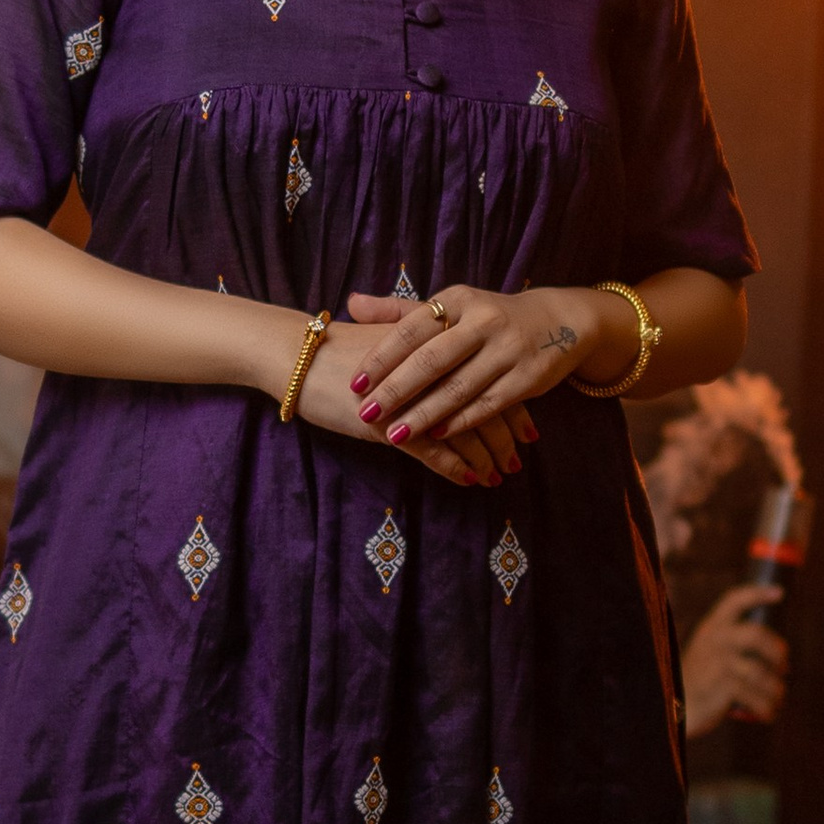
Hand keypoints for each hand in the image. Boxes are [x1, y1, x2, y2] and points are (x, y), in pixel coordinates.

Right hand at [291, 331, 512, 483]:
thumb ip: (420, 352)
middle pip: (483, 404)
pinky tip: (470, 480)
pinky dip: (455, 467)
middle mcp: (431, 369)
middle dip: (506, 436)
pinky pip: (433, 450)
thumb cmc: (337, 349)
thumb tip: (444, 367)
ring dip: (486, 456)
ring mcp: (412, 398)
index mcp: (434, 345)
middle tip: (520, 457)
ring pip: (464, 430)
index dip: (511, 403)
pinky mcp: (390, 423)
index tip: (527, 426)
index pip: (485, 377)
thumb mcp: (387, 343)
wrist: (296, 356)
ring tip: (499, 475)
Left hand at [342, 285, 605, 453]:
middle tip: (366, 413)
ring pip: (458, 388)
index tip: (355, 382)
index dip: (382, 357)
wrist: (561, 321)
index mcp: (459, 300)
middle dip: (396, 390)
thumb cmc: (489, 316)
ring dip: (424, 414)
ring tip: (394, 434)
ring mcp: (508, 350)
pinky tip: (437, 436)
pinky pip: (488, 404)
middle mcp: (484, 321)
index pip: (412, 329)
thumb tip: (350, 304)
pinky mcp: (527, 378)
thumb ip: (400, 310)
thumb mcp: (451, 305)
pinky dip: (461, 421)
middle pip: (432, 360)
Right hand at [681, 582, 788, 731]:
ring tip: (777, 699)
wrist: (674, 709)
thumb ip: (735, 645)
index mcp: (712, 628)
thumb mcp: (711, 653)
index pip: (734, 600)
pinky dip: (766, 707)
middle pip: (756, 635)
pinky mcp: (721, 686)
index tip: (779, 592)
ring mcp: (718, 662)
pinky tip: (768, 713)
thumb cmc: (700, 682)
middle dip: (777, 652)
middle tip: (784, 668)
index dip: (757, 593)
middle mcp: (715, 640)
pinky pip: (755, 696)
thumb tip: (778, 651)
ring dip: (775, 689)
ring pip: (760, 672)